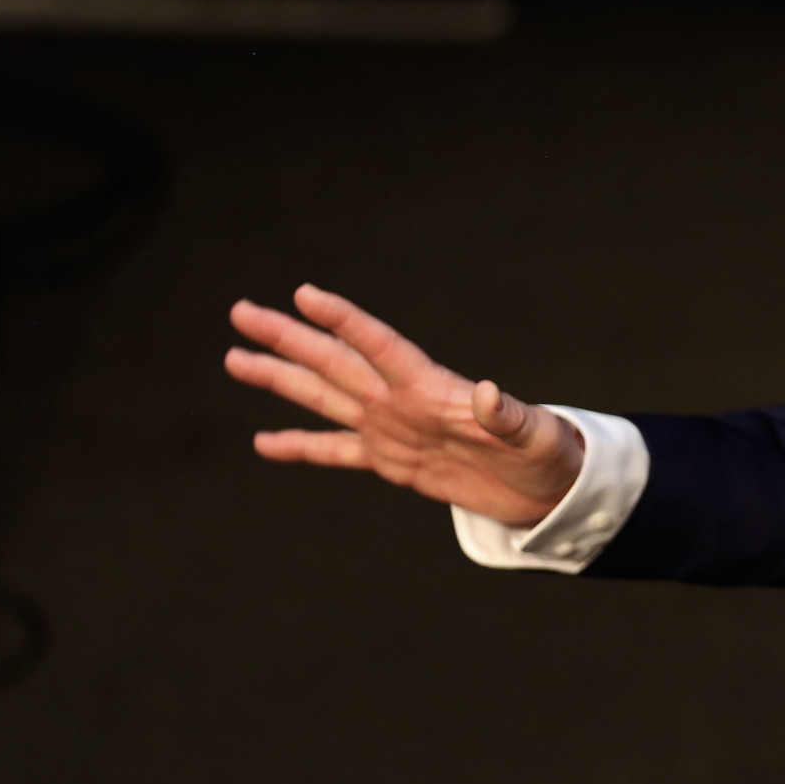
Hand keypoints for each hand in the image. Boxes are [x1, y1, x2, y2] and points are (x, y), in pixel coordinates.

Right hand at [224, 284, 582, 526]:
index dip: (344, 320)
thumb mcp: (536, 436)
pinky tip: (263, 442)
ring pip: (326, 398)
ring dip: (282, 378)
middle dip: (289, 338)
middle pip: (336, 362)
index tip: (303, 294)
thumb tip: (488, 392)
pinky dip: (301, 447)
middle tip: (241, 311)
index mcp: (433, 388)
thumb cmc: (549, 454)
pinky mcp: (393, 462)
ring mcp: (394, 429)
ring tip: (235, 358)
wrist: (548, 489)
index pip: (379, 346)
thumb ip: (509, 415)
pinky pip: (337, 452)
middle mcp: (403, 401)